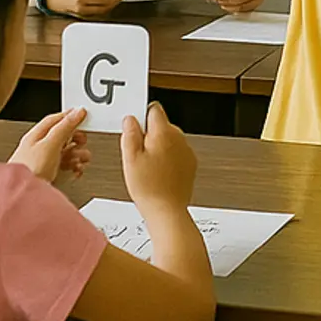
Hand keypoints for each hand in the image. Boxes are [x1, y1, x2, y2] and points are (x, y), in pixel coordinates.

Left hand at [10, 108, 88, 183]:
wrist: (23, 199)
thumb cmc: (28, 170)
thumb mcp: (49, 144)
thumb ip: (64, 127)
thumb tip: (77, 112)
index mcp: (37, 136)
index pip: (55, 120)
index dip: (70, 116)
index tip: (83, 116)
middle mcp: (40, 148)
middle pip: (64, 137)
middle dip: (76, 139)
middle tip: (82, 141)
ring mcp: (46, 163)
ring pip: (67, 152)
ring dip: (77, 155)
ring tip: (80, 158)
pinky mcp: (51, 176)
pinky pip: (67, 167)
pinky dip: (75, 167)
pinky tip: (76, 169)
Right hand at [121, 102, 196, 216]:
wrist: (167, 211)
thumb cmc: (149, 188)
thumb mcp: (130, 159)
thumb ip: (130, 134)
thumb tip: (131, 119)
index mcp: (163, 133)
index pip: (153, 109)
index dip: (141, 116)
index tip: (134, 127)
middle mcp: (178, 138)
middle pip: (161, 125)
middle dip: (149, 134)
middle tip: (138, 154)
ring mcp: (186, 150)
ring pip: (168, 139)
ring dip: (159, 147)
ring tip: (148, 167)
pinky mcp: (190, 163)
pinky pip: (176, 152)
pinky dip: (168, 158)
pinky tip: (159, 173)